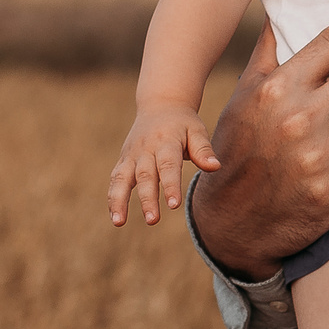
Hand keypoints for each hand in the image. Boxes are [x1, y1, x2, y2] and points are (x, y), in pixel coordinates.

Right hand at [107, 104, 219, 226]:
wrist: (160, 105)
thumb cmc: (183, 123)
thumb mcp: (197, 130)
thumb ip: (204, 150)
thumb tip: (215, 167)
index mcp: (166, 141)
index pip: (168, 165)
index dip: (171, 185)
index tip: (174, 205)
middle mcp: (145, 149)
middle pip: (145, 175)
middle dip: (147, 198)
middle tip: (152, 220)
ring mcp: (131, 155)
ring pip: (122, 178)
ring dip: (119, 201)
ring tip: (119, 222)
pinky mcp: (123, 161)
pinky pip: (115, 180)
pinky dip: (112, 198)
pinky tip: (116, 218)